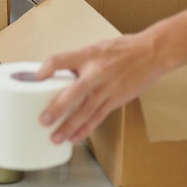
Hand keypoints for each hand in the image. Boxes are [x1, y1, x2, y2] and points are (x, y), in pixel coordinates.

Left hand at [35, 33, 162, 144]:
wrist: (151, 54)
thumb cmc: (120, 50)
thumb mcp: (93, 48)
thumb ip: (75, 60)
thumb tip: (53, 73)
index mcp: (87, 56)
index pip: (60, 59)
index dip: (46, 68)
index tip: (35, 78)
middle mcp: (96, 73)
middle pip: (73, 92)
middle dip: (57, 108)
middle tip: (44, 121)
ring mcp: (107, 88)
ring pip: (86, 111)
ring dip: (70, 126)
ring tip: (56, 138)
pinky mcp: (116, 100)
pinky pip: (98, 117)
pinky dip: (86, 129)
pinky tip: (75, 138)